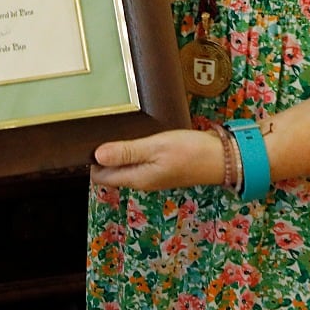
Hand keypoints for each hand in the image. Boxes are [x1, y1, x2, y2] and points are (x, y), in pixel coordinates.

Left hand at [89, 128, 223, 192]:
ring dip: (116, 152)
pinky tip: (131, 135)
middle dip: (101, 156)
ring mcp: (151, 175)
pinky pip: (136, 161)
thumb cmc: (190, 152)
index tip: (86, 140)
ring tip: (110, 129)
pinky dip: (130, 151)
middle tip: (96, 130)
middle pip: (111, 172)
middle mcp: (141, 180)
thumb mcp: (156, 147)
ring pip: (124, 166)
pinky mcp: (160, 167)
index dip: (91, 161)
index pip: (102, 177)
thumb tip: (96, 156)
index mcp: (137, 178)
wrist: (223, 159)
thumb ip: (126, 152)